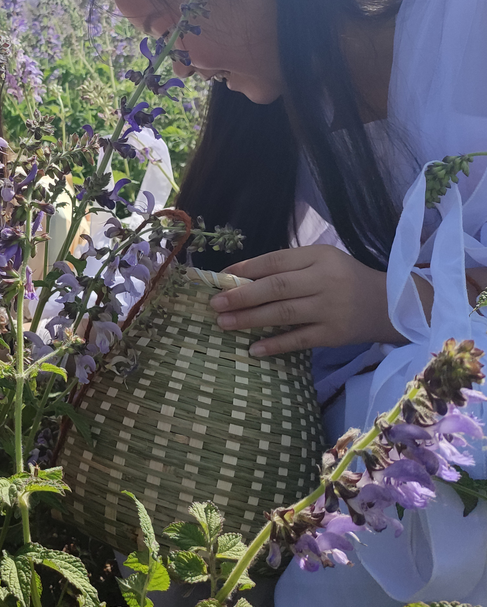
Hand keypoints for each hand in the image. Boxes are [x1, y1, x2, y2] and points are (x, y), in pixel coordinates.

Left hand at [214, 245, 401, 355]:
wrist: (391, 305)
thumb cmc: (345, 279)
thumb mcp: (321, 261)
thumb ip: (288, 267)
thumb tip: (241, 277)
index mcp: (319, 257)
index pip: (275, 261)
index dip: (245, 269)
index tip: (220, 277)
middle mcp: (325, 280)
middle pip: (277, 287)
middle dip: (242, 295)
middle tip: (215, 303)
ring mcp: (330, 309)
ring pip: (284, 313)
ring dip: (250, 319)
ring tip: (223, 323)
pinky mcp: (335, 334)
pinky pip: (299, 340)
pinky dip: (275, 344)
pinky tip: (253, 348)